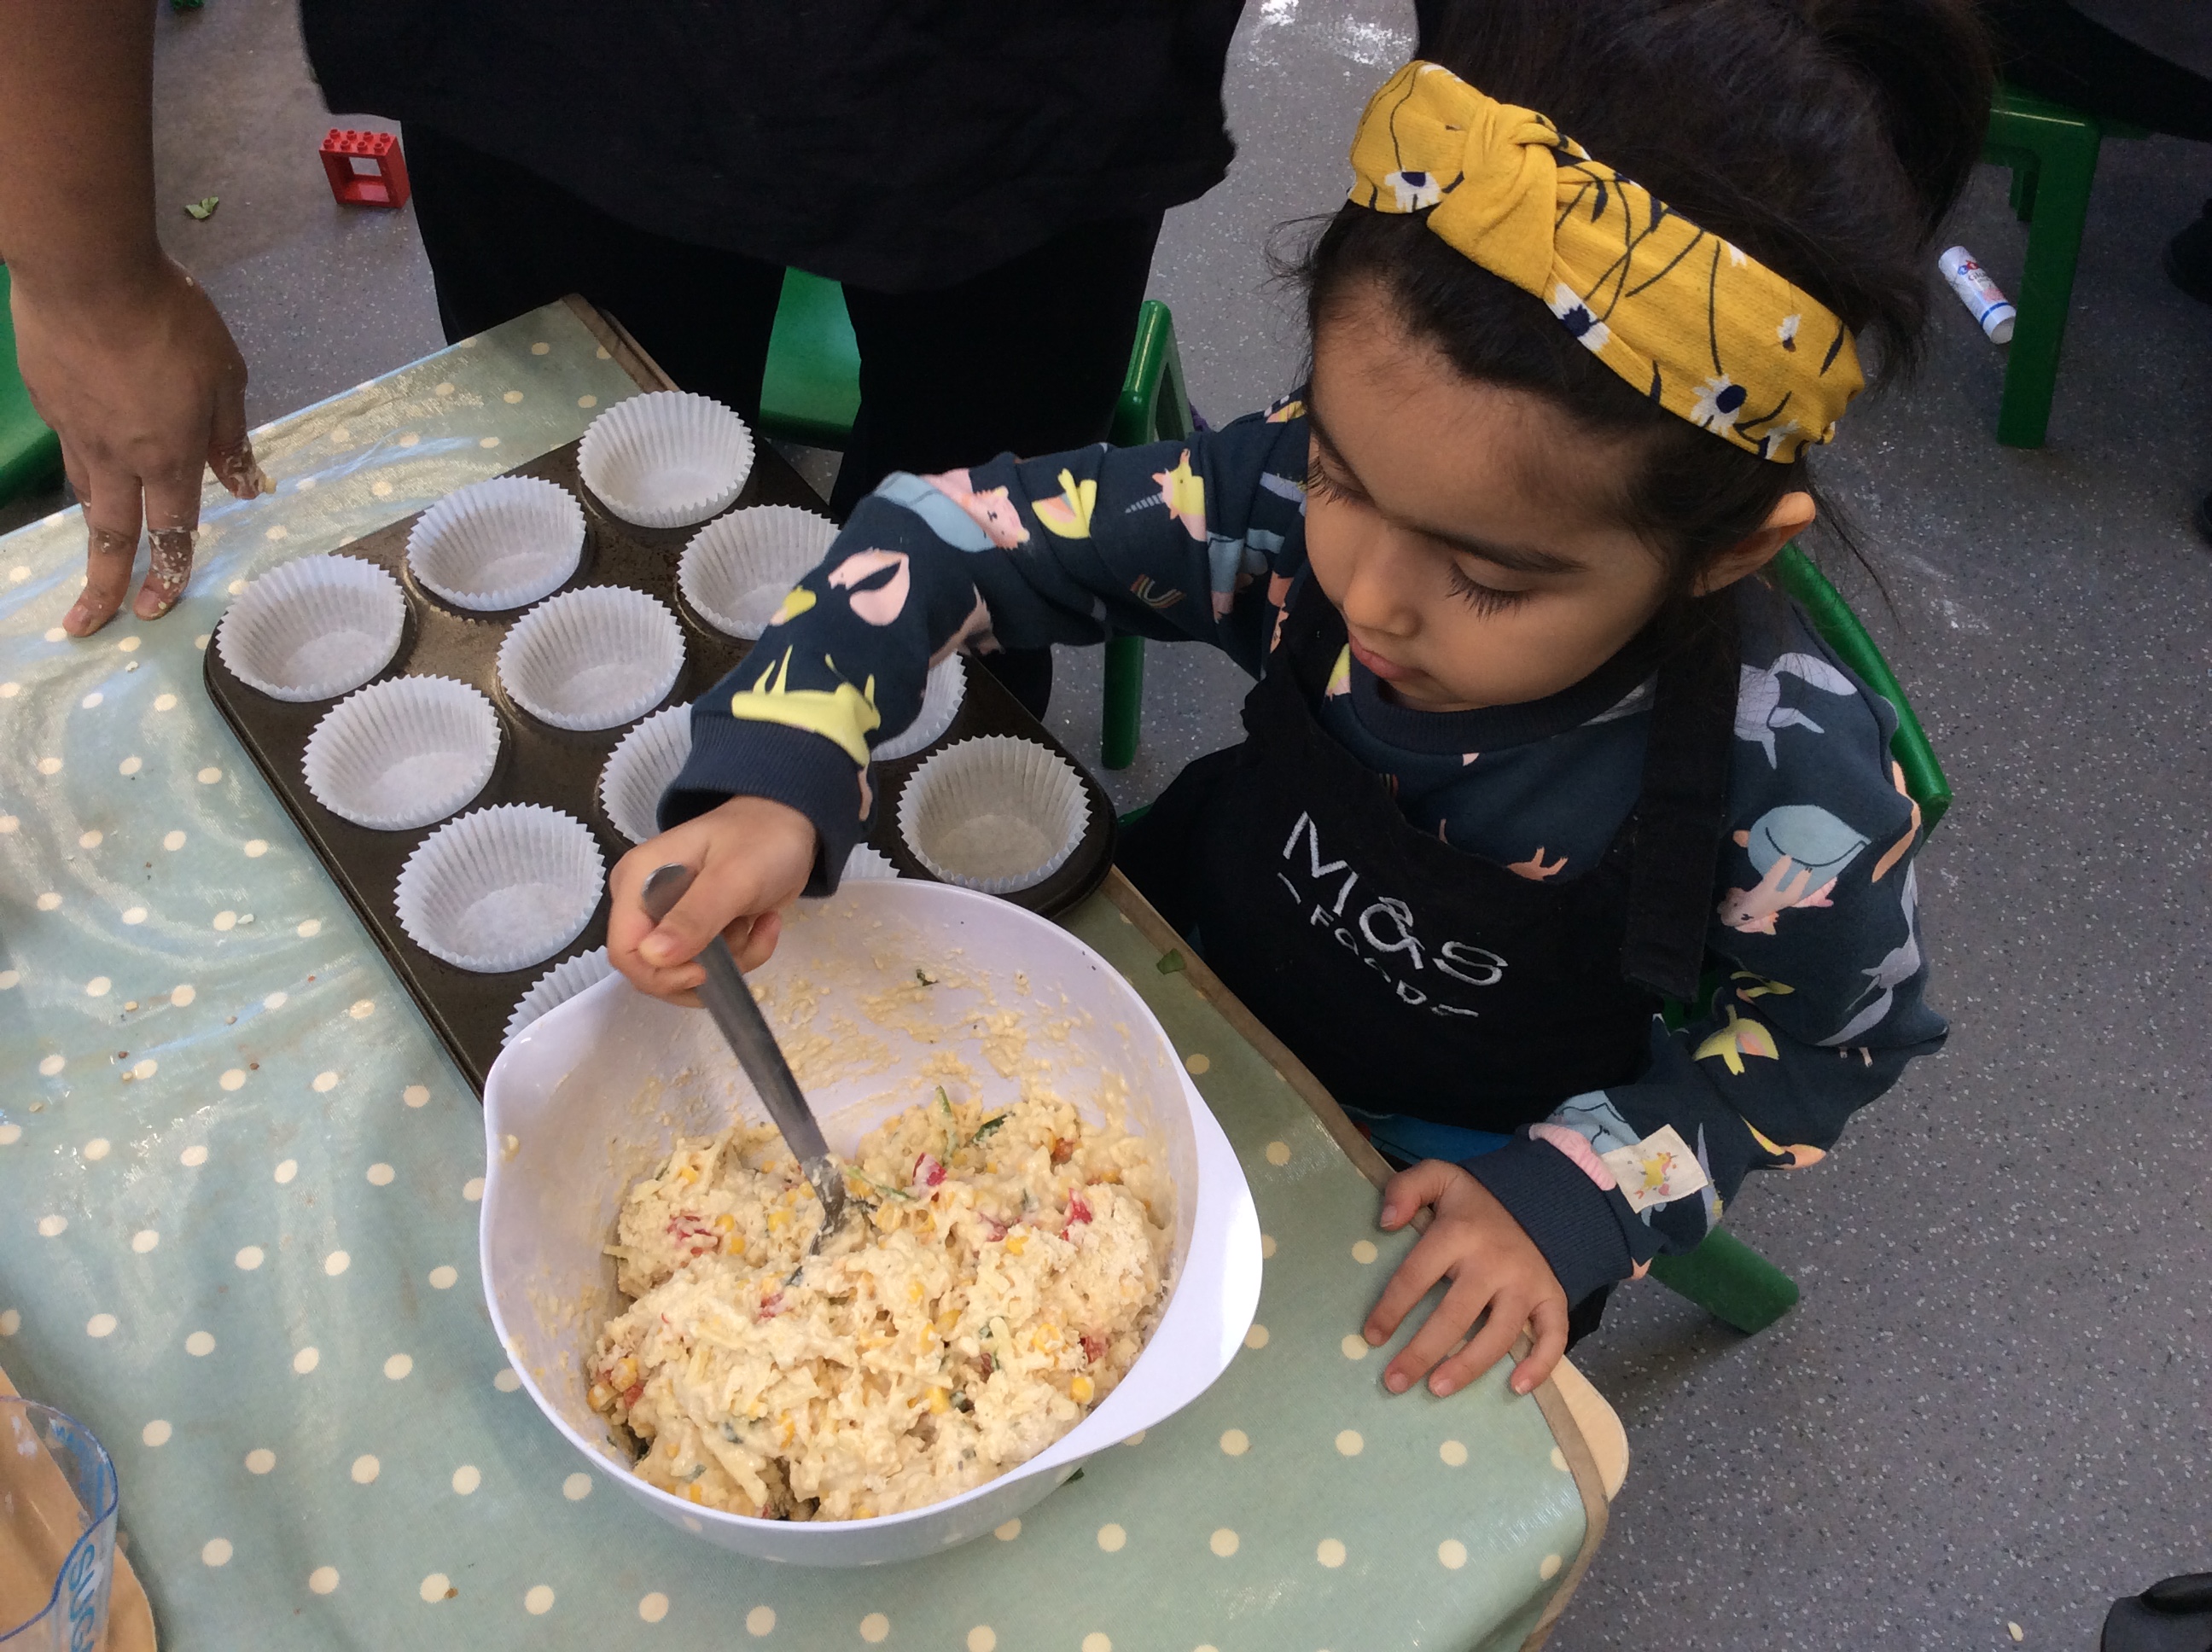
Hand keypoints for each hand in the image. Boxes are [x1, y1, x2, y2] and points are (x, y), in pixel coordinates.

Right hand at [10, 255, 266, 635]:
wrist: (85, 270)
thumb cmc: (170, 319)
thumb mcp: (225, 376)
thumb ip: (230, 435)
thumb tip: (244, 485)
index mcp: (166, 456)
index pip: (170, 531)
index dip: (166, 573)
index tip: (155, 610)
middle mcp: (116, 455)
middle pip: (110, 533)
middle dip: (102, 585)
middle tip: (87, 625)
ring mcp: (73, 428)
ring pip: (84, 492)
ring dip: (90, 529)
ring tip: (92, 556)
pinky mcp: (46, 398)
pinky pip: (69, 444)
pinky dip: (82, 462)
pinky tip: (89, 457)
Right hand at [605, 796, 818, 1002]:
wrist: (791, 823)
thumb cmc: (761, 840)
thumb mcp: (733, 877)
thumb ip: (695, 916)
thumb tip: (653, 957)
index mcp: (637, 882)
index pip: (625, 951)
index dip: (659, 974)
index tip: (704, 972)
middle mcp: (644, 902)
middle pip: (654, 968)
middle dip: (704, 969)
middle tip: (745, 942)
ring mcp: (669, 916)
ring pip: (687, 970)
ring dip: (733, 960)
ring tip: (762, 924)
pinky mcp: (696, 927)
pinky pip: (711, 962)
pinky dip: (744, 952)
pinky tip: (766, 922)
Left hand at [1362, 1159, 1569, 1398]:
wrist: (1544, 1198)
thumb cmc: (1478, 1202)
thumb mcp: (1441, 1176)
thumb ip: (1407, 1187)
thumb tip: (1386, 1221)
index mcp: (1460, 1233)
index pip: (1416, 1276)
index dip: (1390, 1309)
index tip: (1371, 1337)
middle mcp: (1494, 1263)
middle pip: (1454, 1316)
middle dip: (1421, 1353)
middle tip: (1393, 1382)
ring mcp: (1527, 1284)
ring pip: (1498, 1336)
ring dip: (1467, 1367)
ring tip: (1436, 1389)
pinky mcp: (1553, 1298)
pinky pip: (1553, 1337)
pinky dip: (1540, 1365)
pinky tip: (1516, 1388)